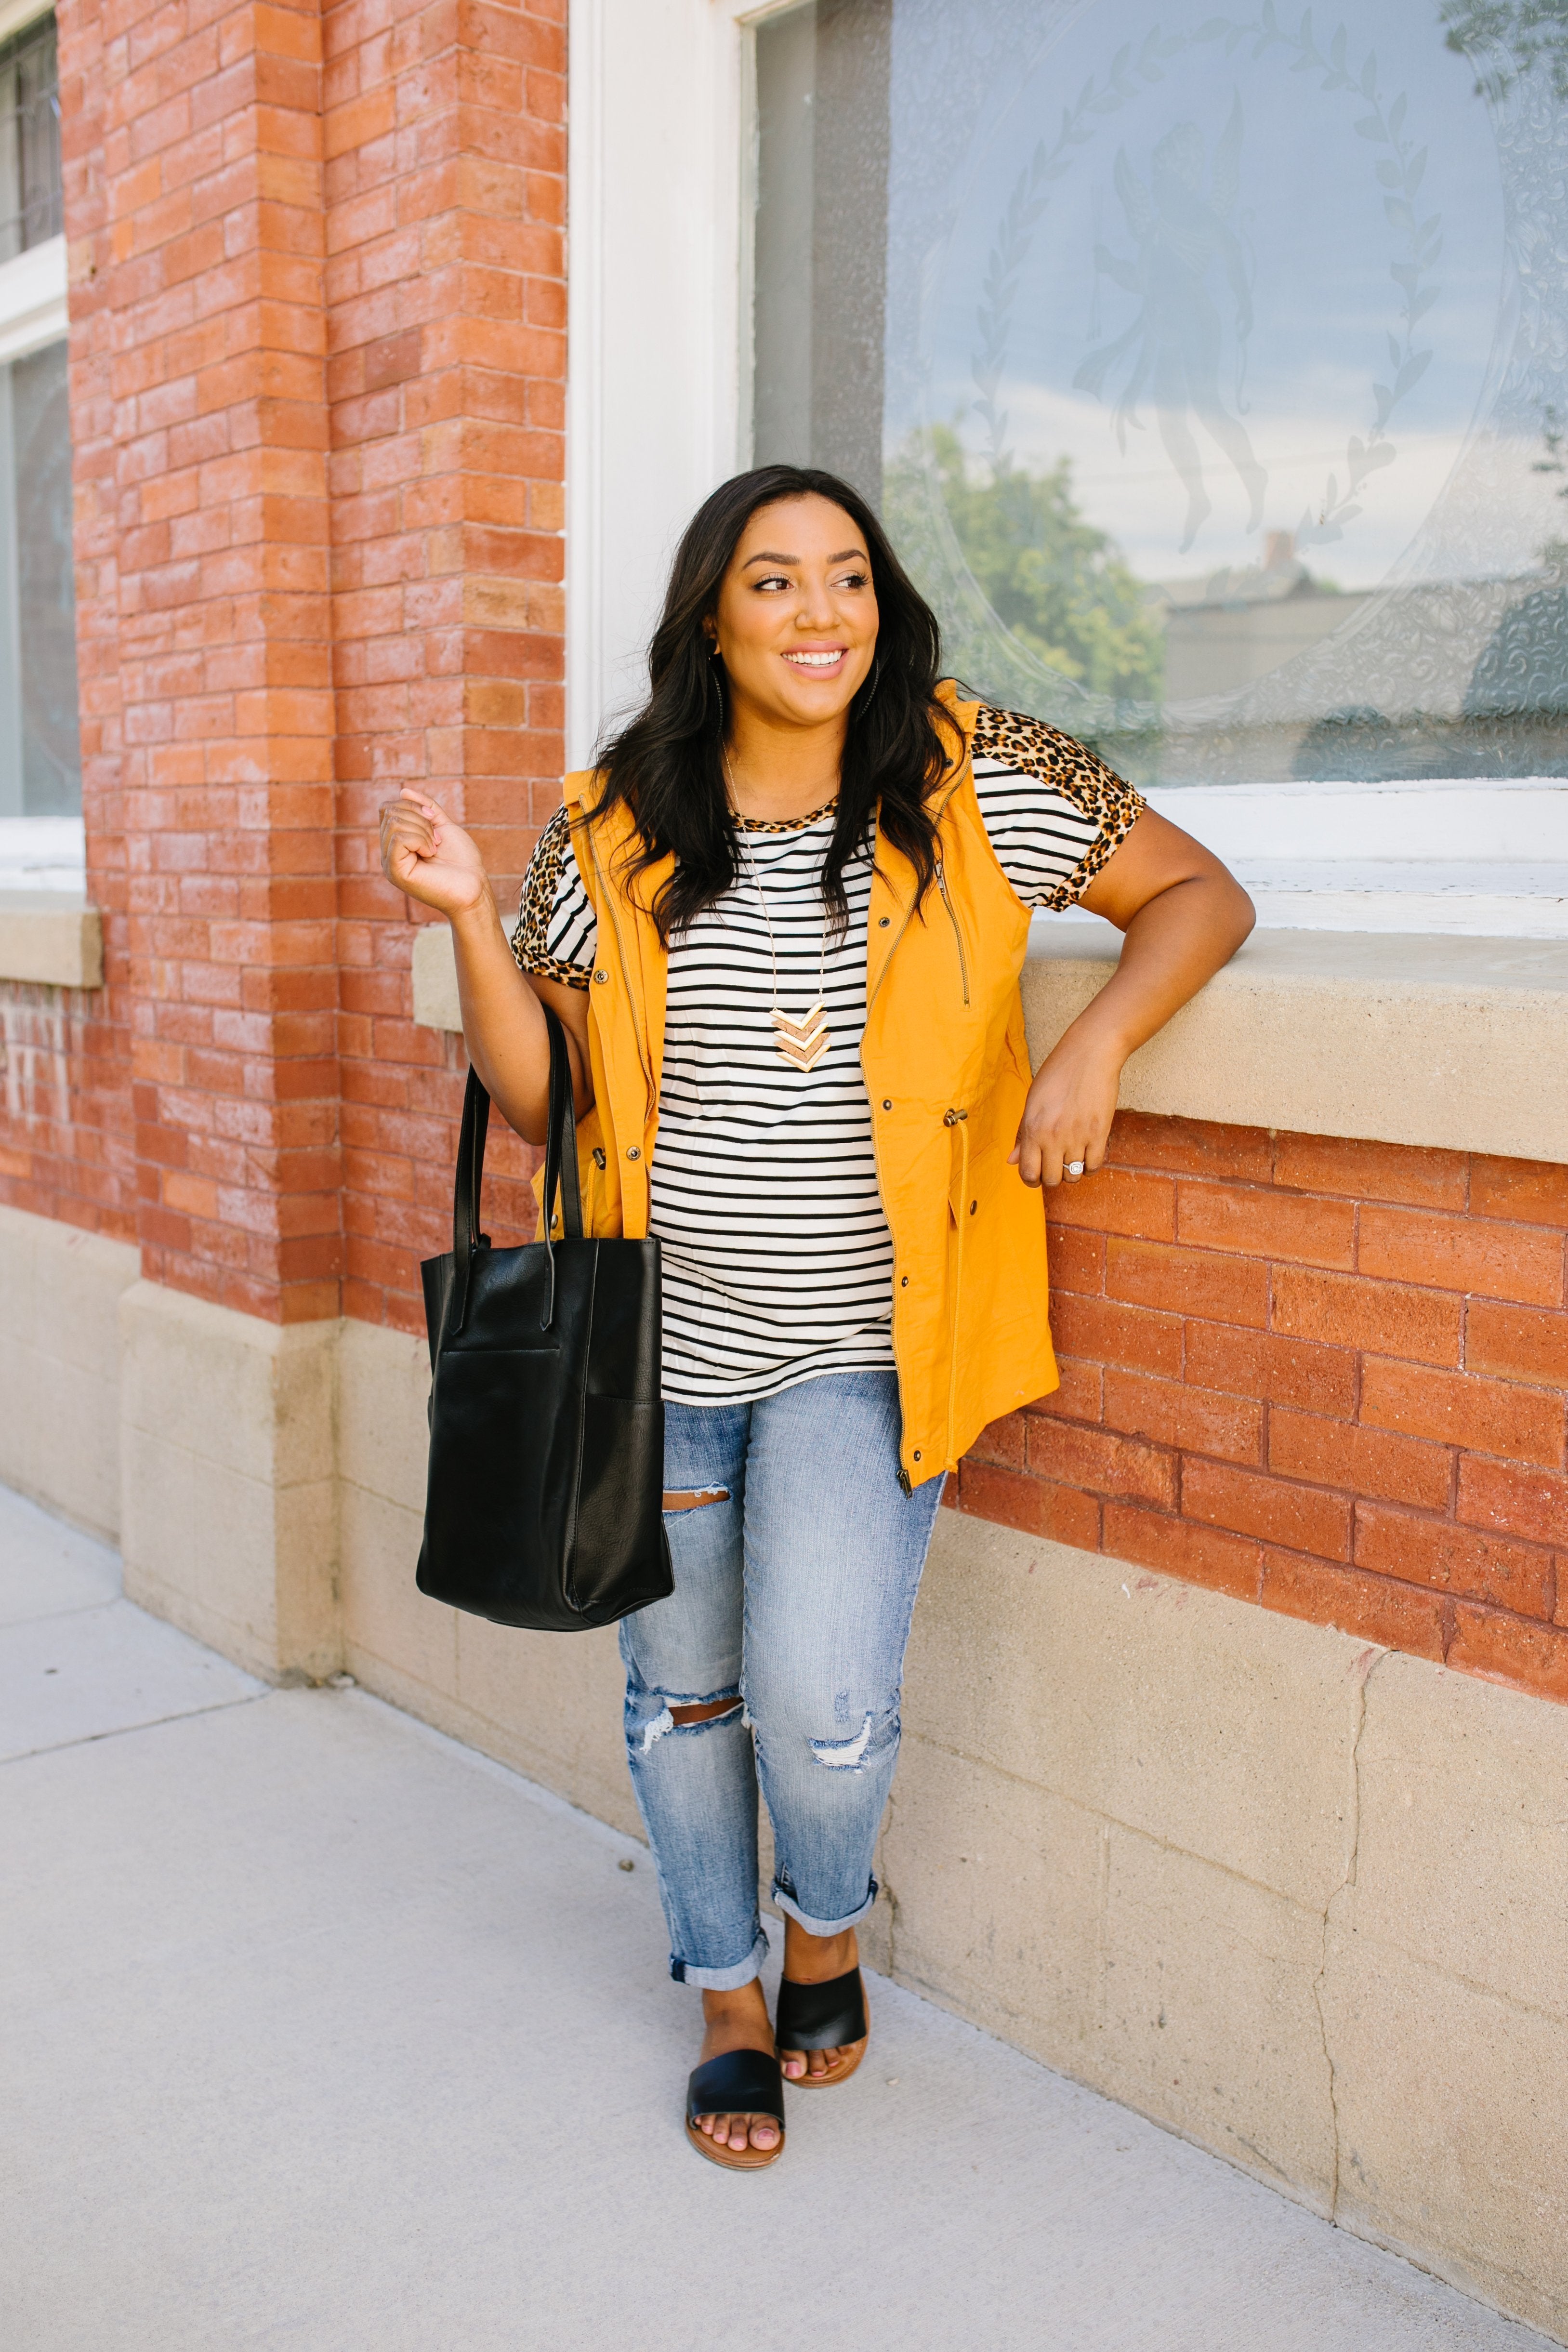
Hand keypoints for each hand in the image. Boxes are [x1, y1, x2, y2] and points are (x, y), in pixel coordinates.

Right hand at [379, 791, 489, 920]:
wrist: (474, 887)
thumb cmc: (462, 861)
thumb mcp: (443, 825)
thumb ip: (425, 808)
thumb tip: (403, 791)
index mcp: (396, 842)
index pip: (388, 808)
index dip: (412, 805)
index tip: (434, 819)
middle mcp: (388, 853)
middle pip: (389, 812)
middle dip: (420, 818)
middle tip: (437, 840)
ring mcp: (389, 863)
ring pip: (394, 822)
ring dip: (423, 830)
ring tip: (435, 848)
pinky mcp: (395, 872)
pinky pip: (398, 838)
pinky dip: (421, 840)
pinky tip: (431, 854)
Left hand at [1009, 1036, 1121, 1188]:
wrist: (1090, 1054)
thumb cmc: (1058, 1073)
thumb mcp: (1032, 1101)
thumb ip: (1022, 1133)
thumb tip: (1012, 1160)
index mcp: (1032, 1128)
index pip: (1028, 1172)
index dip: (1031, 1179)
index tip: (1036, 1174)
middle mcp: (1053, 1136)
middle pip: (1051, 1179)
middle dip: (1052, 1176)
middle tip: (1055, 1164)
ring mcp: (1077, 1136)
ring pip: (1073, 1176)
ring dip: (1071, 1171)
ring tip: (1072, 1156)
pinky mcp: (1100, 1133)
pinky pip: (1094, 1166)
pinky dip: (1089, 1166)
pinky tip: (1087, 1154)